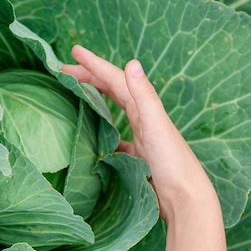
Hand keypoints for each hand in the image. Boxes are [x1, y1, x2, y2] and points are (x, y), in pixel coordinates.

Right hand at [61, 45, 215, 221]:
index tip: (74, 51)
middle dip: (89, 77)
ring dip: (93, 99)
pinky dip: (100, 131)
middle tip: (64, 69)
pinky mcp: (136, 158)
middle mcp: (143, 119)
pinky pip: (112, 139)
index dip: (95, 65)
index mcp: (145, 109)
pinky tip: (89, 136)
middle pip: (112, 91)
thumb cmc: (173, 164)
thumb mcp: (157, 127)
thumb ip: (145, 97)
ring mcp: (139, 138)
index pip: (115, 80)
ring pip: (111, 112)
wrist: (185, 200)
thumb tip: (131, 63)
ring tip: (74, 92)